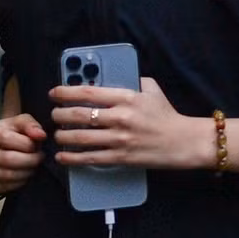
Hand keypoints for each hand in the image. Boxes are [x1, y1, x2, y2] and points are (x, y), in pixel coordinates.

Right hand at [0, 109, 46, 194]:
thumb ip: (31, 125)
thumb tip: (40, 135)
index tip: (38, 145)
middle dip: (29, 160)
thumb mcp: (21, 122)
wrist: (0, 147)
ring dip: (27, 172)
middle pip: (6, 159)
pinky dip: (20, 183)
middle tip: (40, 158)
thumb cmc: (12, 132)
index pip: (4, 138)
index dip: (26, 144)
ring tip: (34, 166)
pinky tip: (25, 174)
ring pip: (7, 175)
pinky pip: (5, 187)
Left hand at [50, 76, 211, 169]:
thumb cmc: (167, 116)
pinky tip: (63, 157)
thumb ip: (132, 81)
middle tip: (54, 115)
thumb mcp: (151, 90)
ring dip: (63, 137)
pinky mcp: (121, 157)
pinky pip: (90, 158)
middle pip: (78, 115)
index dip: (65, 92)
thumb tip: (112, 78)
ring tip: (57, 135)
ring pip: (80, 138)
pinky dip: (72, 159)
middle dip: (60, 115)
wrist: (184, 142)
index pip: (87, 92)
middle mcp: (120, 117)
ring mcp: (119, 139)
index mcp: (126, 97)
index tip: (54, 93)